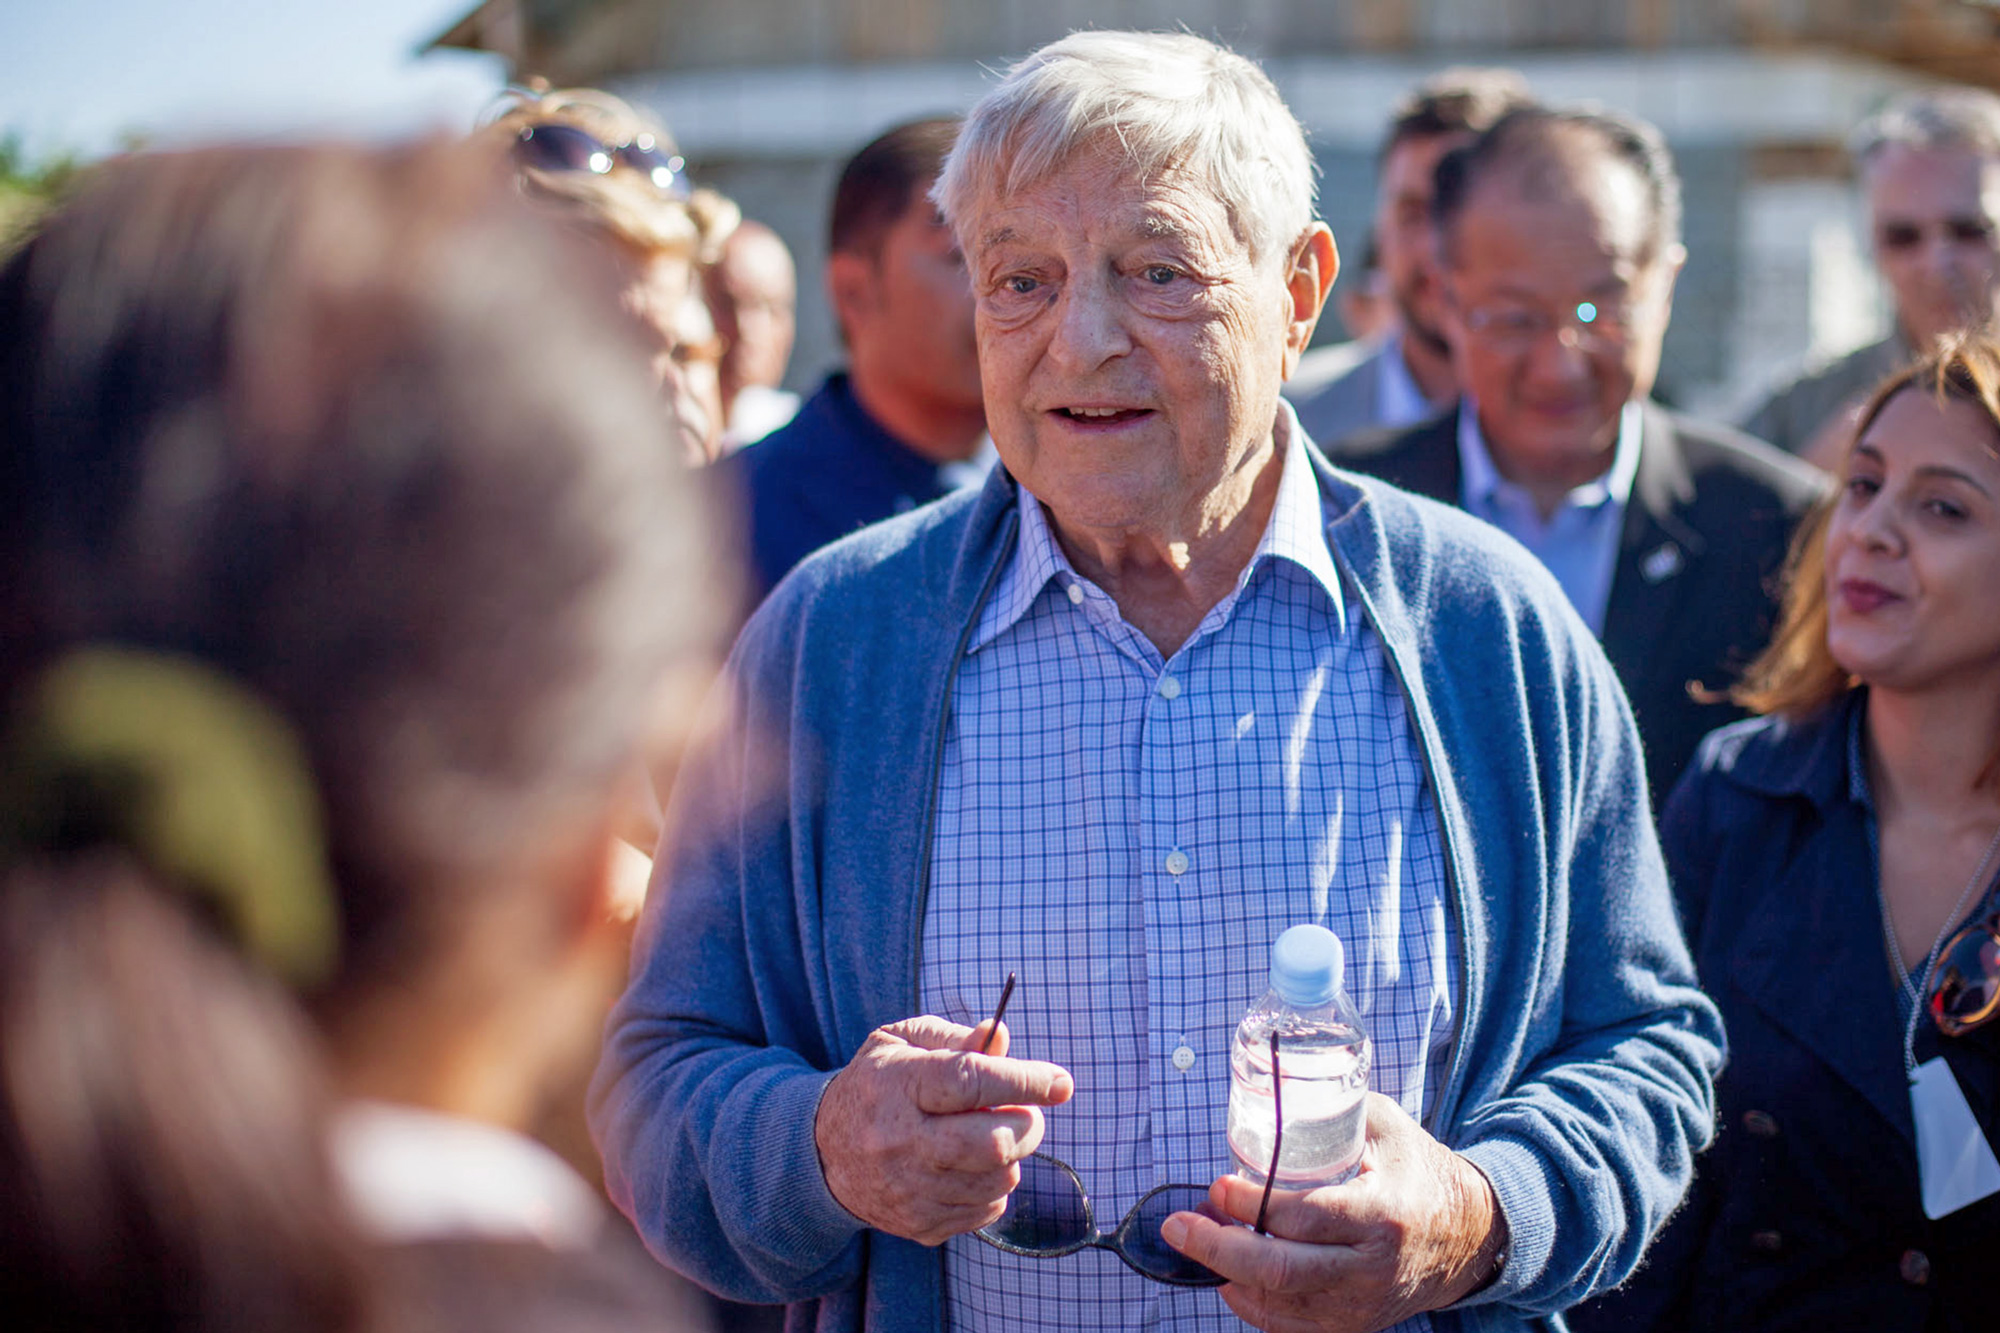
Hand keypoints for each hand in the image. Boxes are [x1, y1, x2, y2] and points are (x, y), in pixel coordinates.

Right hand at [814, 1014, 1073, 1245]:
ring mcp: (910, 1191)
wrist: (822, 1154)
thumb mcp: (904, 1042)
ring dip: (1010, 1155)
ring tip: (984, 1136)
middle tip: (1023, 1112)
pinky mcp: (920, 1225)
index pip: (972, 1081)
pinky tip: (967, 1166)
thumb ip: (956, 1037)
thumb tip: (1001, 1038)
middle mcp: (901, 1142)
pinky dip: (992, 1185)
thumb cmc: (877, 1085)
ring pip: (998, 1179)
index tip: (1061, 1082)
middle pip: (994, 1143)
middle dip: (1028, 1125)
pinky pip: (986, 1210)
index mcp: (900, 1085)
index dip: (1025, 1081)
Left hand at [1160, 1093, 1506, 1332]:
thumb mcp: (1387, 1128)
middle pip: (1279, 1269)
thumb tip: (1271, 1091)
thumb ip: (1333, 1110)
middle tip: (1178, 1225)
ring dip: (1225, 1273)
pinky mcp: (1354, 1325)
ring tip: (1197, 1241)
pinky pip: (1290, 1326)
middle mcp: (1371, 1266)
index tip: (1218, 1184)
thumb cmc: (1419, 1172)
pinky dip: (1250, 1304)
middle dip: (1217, 1247)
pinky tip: (1227, 1278)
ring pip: (1278, 1303)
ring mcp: (1361, 1303)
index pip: (1302, 1216)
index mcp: (1381, 1212)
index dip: (1249, 1203)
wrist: (1470, 1235)